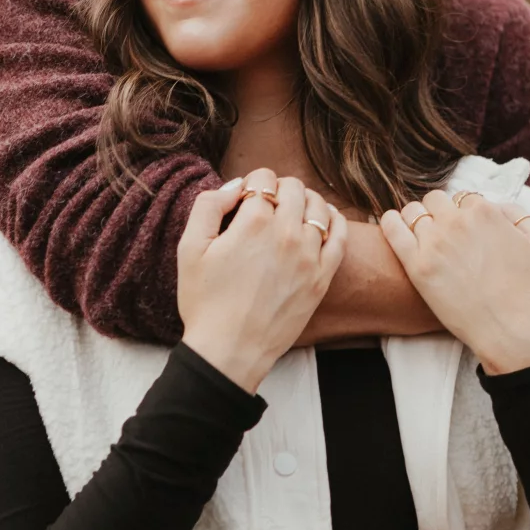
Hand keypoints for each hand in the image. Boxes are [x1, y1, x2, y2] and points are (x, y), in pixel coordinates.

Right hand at [178, 171, 347, 392]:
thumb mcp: (189, 248)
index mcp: (253, 222)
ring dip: (305, 201)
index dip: (252, 183)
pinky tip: (324, 220)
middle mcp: (287, 233)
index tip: (244, 199)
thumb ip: (208, 206)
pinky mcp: (322, 277)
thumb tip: (235, 187)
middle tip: (266, 204)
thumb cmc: (205, 302)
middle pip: (293, 188)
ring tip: (292, 211)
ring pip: (319, 207)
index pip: (263, 179)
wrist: (230, 350)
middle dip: (278, 188)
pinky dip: (334, 220)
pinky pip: (339, 236)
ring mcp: (309, 256)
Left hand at [381, 191, 529, 374]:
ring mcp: (434, 243)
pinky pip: (392, 230)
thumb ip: (519, 215)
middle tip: (444, 233)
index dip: (465, 213)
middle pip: (436, 201)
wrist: (514, 330)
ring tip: (421, 235)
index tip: (466, 230)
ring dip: (418, 218)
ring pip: (413, 212)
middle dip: (440, 212)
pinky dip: (390, 222)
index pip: (465, 198)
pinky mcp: (417, 266)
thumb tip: (498, 207)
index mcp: (485, 211)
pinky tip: (393, 223)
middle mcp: (456, 221)